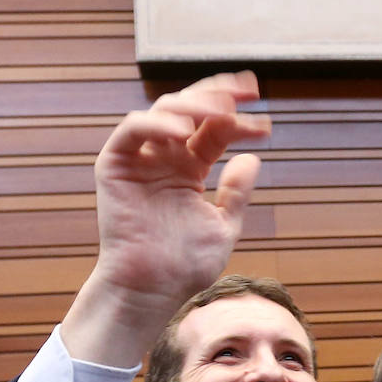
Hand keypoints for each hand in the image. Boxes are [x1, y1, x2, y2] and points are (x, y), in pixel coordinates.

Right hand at [62, 71, 270, 365]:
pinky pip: (133, 130)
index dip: (239, 121)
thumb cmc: (186, 266)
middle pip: (191, 111)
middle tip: (248, 93)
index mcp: (189, 170)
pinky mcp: (115, 165)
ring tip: (223, 112)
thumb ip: (236, 193)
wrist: (153, 289)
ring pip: (165, 112)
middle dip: (220, 96)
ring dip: (195, 105)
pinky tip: (185, 133)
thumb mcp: (223, 227)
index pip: (215, 131)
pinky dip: (157, 124)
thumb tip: (253, 157)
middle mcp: (164, 158)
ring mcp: (140, 159)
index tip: (267, 124)